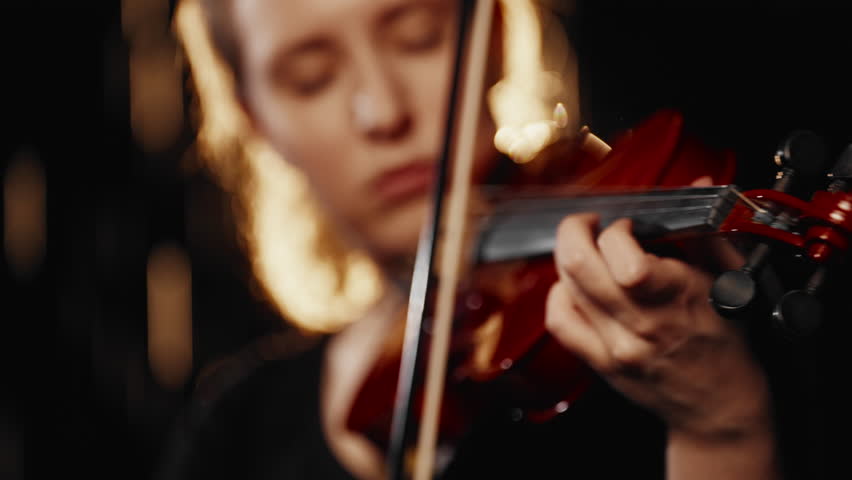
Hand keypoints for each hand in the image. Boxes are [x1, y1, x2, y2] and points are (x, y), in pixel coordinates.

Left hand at [545, 213, 771, 440]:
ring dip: (569, 257)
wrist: (719, 405)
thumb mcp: (730, 281)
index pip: (624, 257)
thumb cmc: (726, 342)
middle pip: (578, 265)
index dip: (618, 229)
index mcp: (675, 299)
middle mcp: (639, 324)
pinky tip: (574, 286)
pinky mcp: (599, 361)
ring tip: (587, 251)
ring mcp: (614, 345)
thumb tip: (696, 185)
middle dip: (575, 229)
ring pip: (565, 287)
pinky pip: (560, 320)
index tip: (628, 225)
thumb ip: (706, 231)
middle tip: (589, 223)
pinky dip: (560, 293)